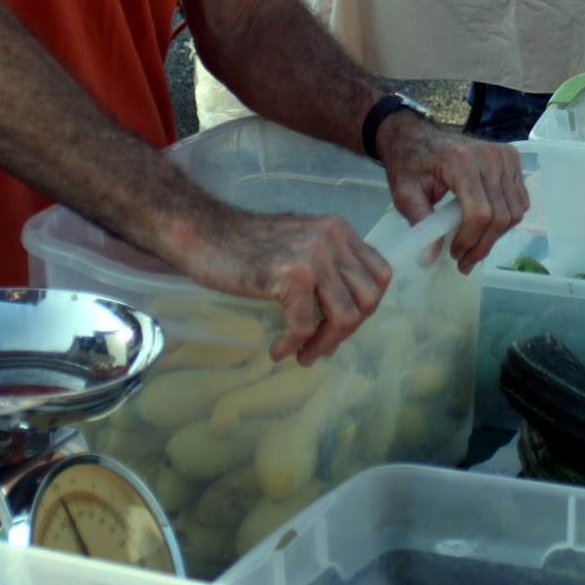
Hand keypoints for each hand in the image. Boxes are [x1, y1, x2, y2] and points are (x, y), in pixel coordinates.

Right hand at [187, 207, 392, 365]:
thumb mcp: (300, 245)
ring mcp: (313, 255)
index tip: (341, 326)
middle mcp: (333, 238)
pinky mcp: (290, 275)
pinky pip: (304, 326)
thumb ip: (329, 268)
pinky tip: (277, 350)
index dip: (366, 308)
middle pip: (368, 299)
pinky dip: (292, 345)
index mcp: (339, 230)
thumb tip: (348, 318)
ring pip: (344, 316)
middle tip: (321, 346)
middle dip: (348, 331)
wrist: (204, 234)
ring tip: (303, 354)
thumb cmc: (246, 246)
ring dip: (324, 344)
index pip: (380, 275)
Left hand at [376, 113, 529, 271]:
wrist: (416, 136)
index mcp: (461, 162)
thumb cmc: (409, 164)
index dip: (470, 239)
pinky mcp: (512, 158)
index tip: (454, 253)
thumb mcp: (405, 193)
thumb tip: (430, 258)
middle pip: (500, 215)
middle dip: (483, 245)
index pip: (479, 212)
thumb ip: (420, 223)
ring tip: (474, 246)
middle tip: (464, 261)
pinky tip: (485, 226)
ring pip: (514, 211)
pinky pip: (520, 199)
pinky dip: (505, 219)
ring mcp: (504, 156)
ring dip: (495, 236)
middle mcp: (489, 156)